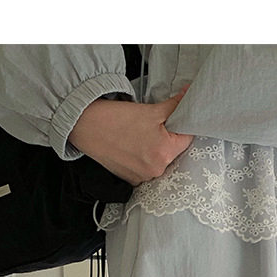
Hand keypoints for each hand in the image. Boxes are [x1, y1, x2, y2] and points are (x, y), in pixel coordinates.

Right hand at [68, 90, 192, 184]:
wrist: (87, 126)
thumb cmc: (117, 118)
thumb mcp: (151, 110)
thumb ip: (175, 106)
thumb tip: (189, 95)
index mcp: (164, 152)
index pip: (187, 139)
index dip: (183, 127)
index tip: (175, 121)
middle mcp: (156, 170)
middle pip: (174, 153)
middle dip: (169, 140)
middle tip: (154, 128)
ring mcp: (143, 178)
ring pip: (160, 163)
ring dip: (155, 152)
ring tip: (140, 138)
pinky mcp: (131, 181)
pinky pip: (146, 171)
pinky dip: (143, 160)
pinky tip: (133, 148)